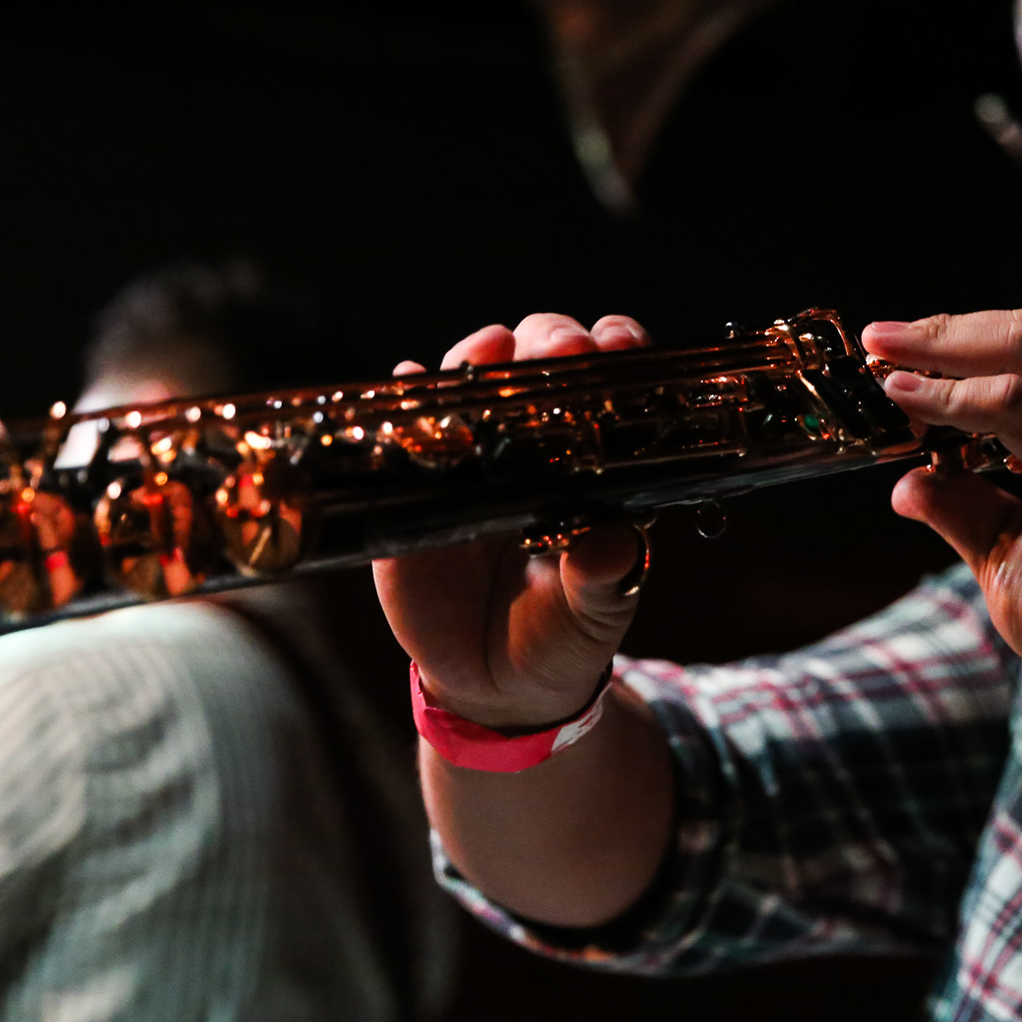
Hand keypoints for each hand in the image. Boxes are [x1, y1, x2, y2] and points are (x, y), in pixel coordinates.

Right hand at [374, 314, 652, 726]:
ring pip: (472, 377)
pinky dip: (405, 396)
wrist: (495, 682)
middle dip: (551, 339)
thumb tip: (611, 542)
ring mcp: (470, 457)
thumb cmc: (561, 635)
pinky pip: (404, 426)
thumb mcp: (593, 614)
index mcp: (592, 464)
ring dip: (480, 353)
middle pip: (540, 357)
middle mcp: (533, 445)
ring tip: (489, 352)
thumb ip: (604, 579)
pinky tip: (411, 380)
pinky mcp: (415, 485)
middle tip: (559, 349)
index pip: (610, 383)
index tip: (616, 345)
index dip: (616, 351)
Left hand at [863, 309, 1021, 700]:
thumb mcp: (1007, 556)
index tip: (903, 352)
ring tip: (887, 358)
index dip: (970, 340)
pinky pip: (1018, 408)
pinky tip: (907, 399)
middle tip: (882, 337)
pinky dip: (955, 397)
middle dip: (950, 328)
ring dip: (948, 346)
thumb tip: (905, 484)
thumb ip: (964, 509)